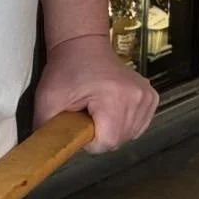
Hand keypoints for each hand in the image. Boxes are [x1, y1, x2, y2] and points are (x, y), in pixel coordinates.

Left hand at [34, 33, 156, 151]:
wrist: (83, 45)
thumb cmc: (65, 70)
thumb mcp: (47, 100)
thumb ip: (48, 130)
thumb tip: (48, 153)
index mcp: (115, 98)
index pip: (107, 142)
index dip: (89, 142)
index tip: (78, 125)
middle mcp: (138, 97)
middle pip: (119, 140)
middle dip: (99, 135)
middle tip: (84, 116)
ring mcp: (147, 96)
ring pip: (130, 135)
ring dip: (111, 130)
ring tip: (96, 111)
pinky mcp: (151, 97)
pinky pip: (138, 126)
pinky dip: (123, 124)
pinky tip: (109, 111)